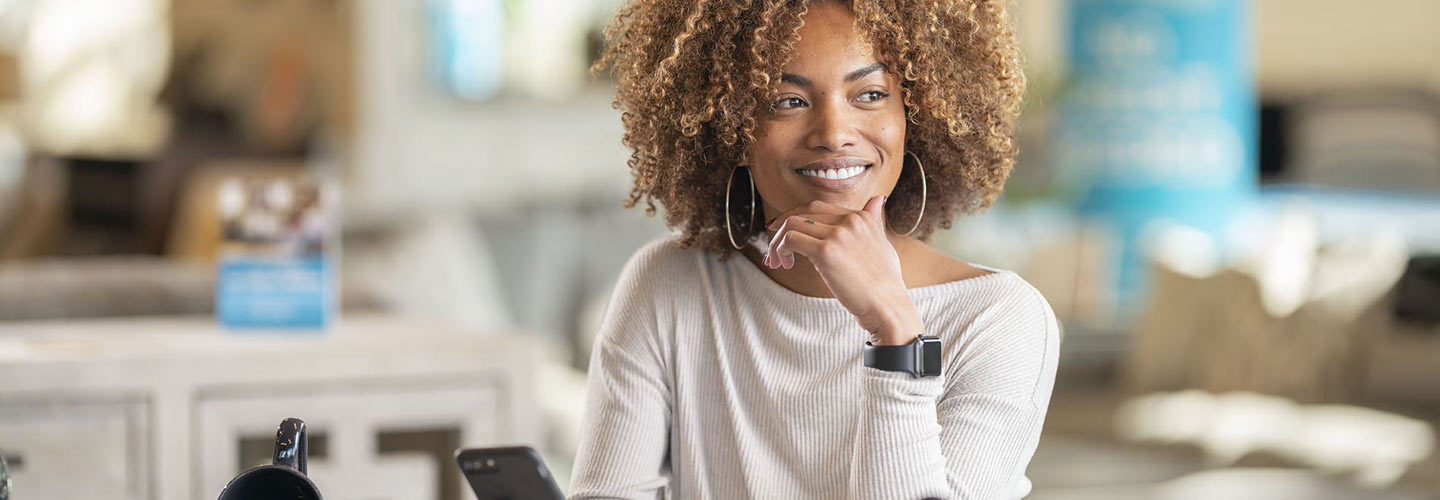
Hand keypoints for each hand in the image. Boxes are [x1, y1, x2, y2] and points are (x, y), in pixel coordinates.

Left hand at [763, 196, 923, 344]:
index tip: (782, 231)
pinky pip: (790, 240)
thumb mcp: (883, 243)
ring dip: (777, 241)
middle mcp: (850, 220)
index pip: (818, 207)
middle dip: (783, 226)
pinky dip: (780, 250)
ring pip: (791, 224)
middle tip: (774, 246)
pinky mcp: (826, 251)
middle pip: (803, 212)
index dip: (796, 217)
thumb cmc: (885, 283)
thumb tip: (877, 200)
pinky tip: (784, 264)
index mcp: (861, 217)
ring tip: (776, 260)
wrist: (888, 306)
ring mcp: (838, 234)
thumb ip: (874, 221)